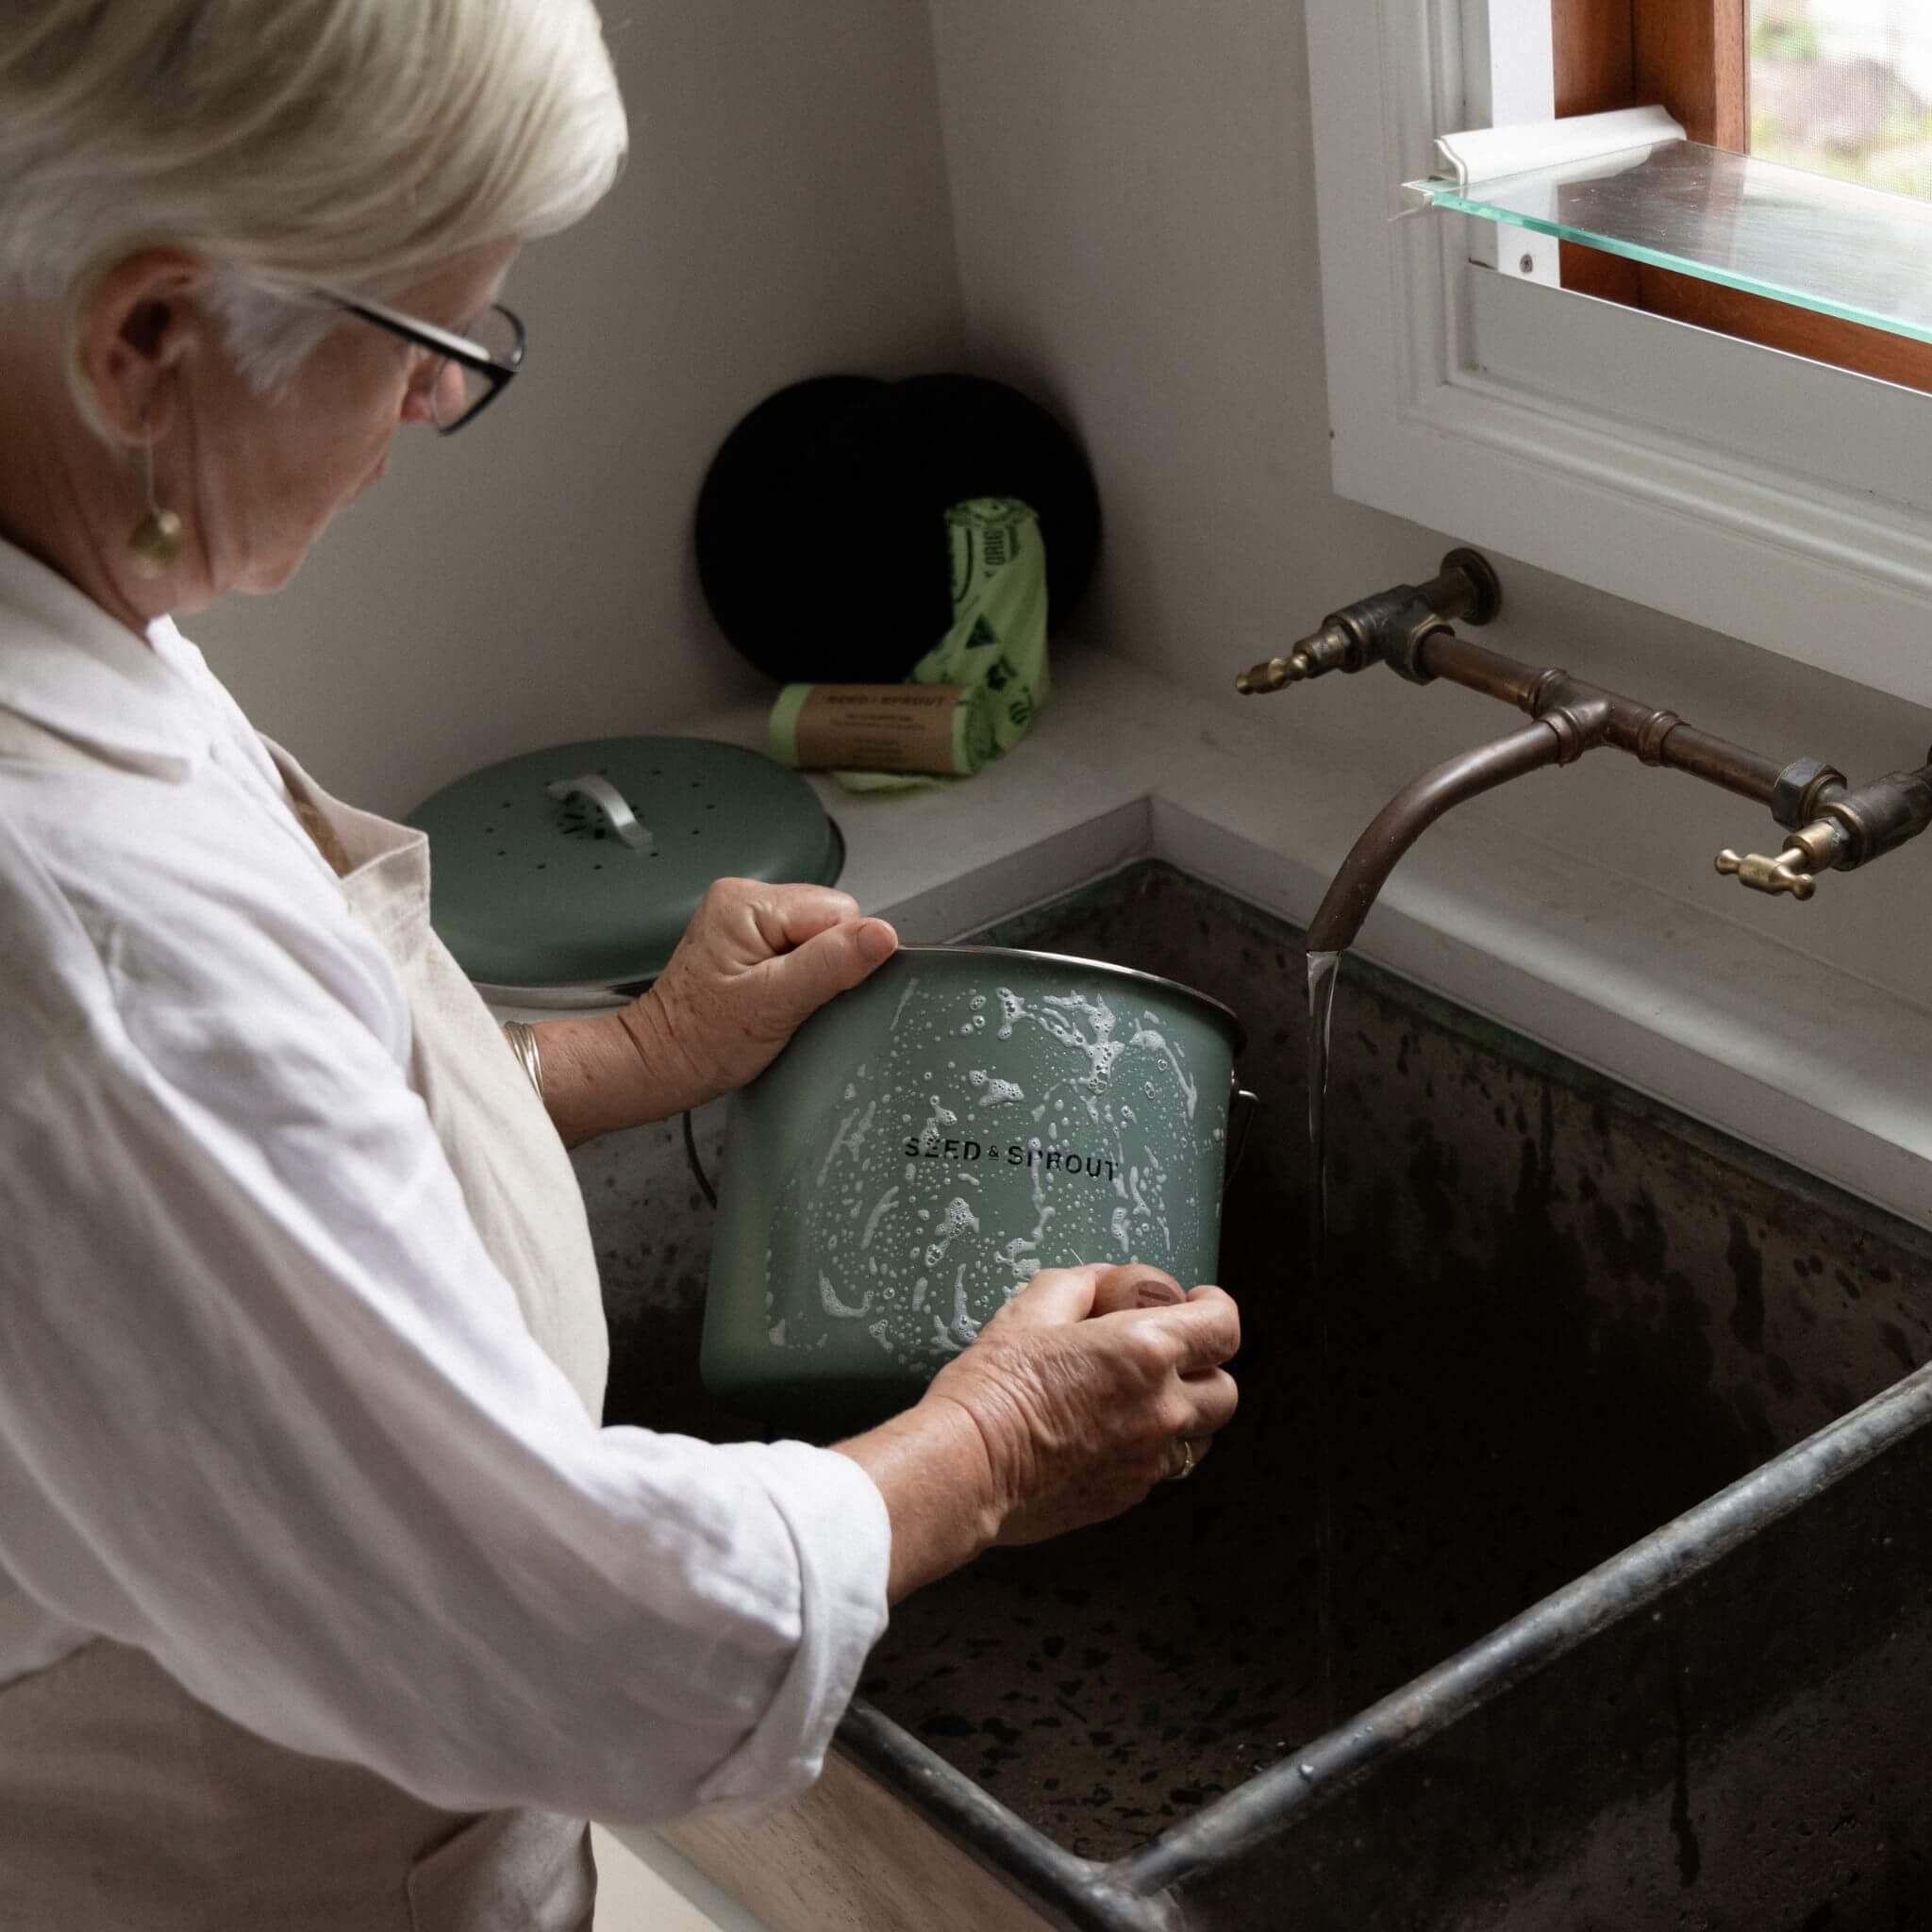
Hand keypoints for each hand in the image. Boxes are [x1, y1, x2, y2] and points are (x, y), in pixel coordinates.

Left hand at [620, 879, 896, 1110]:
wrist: (664, 1060)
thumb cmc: (705, 1040)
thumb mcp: (776, 1005)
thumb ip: (831, 964)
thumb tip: (882, 935)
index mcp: (748, 903)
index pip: (840, 911)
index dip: (840, 956)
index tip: (810, 990)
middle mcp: (744, 896)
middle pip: (831, 917)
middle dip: (825, 962)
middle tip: (789, 998)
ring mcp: (744, 913)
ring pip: (819, 931)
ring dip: (811, 967)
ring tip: (777, 997)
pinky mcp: (747, 933)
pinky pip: (800, 941)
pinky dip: (798, 970)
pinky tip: (773, 992)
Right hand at [929, 1263, 1239, 1545]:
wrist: (967, 1468)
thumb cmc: (994, 1389)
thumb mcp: (1030, 1309)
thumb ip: (1079, 1286)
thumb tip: (1100, 1283)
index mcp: (1146, 1352)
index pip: (1223, 1327)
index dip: (1216, 1309)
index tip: (1197, 1303)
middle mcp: (1162, 1409)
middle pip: (1224, 1390)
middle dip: (1205, 1367)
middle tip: (1171, 1355)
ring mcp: (1149, 1459)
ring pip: (1200, 1437)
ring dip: (1184, 1414)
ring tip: (1140, 1399)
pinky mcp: (1128, 1496)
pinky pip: (1160, 1468)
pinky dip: (1148, 1448)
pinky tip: (1107, 1434)